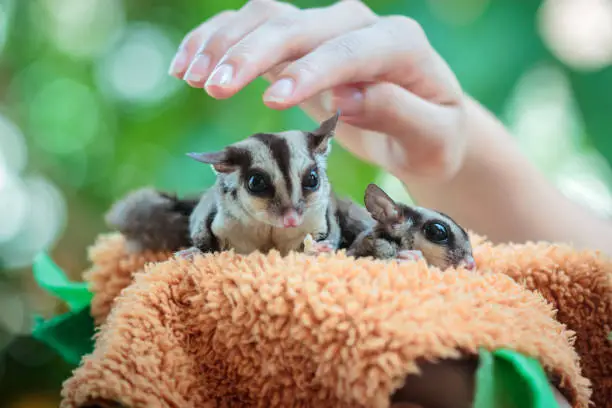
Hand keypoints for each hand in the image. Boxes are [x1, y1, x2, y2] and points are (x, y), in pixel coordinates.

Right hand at [168, 0, 466, 180]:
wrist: (423, 125)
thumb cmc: (432, 137)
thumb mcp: (432, 138)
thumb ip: (400, 114)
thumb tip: (349, 94)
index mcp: (401, 46)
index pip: (350, 52)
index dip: (311, 72)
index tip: (272, 100)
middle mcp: (360, 26)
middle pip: (299, 25)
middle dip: (253, 52)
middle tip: (213, 86)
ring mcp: (327, 29)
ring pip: (268, 16)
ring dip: (225, 41)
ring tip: (190, 76)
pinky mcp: (301, 43)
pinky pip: (254, 27)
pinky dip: (218, 38)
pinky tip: (188, 62)